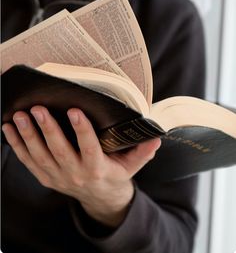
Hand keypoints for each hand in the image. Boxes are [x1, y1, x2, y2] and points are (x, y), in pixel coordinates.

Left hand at [2, 107, 160, 226]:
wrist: (99, 198)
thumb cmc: (115, 174)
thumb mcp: (132, 165)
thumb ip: (143, 152)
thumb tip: (156, 138)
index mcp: (97, 168)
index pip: (89, 148)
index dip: (82, 130)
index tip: (75, 110)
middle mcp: (75, 174)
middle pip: (59, 150)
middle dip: (48, 129)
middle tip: (38, 109)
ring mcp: (58, 177)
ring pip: (40, 156)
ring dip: (28, 136)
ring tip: (20, 116)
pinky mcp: (45, 177)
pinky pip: (28, 161)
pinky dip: (18, 145)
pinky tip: (9, 129)